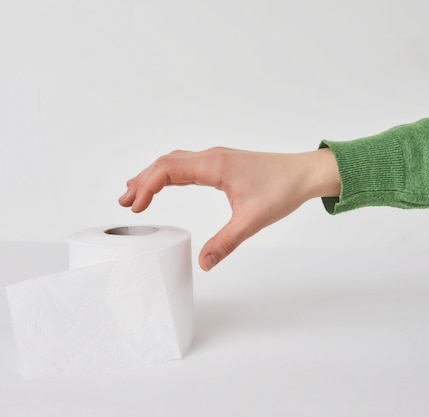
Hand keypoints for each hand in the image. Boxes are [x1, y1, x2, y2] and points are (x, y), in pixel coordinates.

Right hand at [118, 147, 340, 270]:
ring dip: (154, 176)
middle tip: (124, 202)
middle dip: (142, 181)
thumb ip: (225, 242)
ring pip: (175, 162)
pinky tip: (165, 185)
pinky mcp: (222, 165)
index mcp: (214, 166)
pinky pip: (187, 165)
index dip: (147, 186)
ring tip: (134, 193)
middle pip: (166, 163)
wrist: (304, 173)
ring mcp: (216, 159)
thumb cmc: (282, 190)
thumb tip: (203, 263)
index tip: (134, 206)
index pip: (168, 169)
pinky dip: (169, 175)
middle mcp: (211, 158)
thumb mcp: (252, 220)